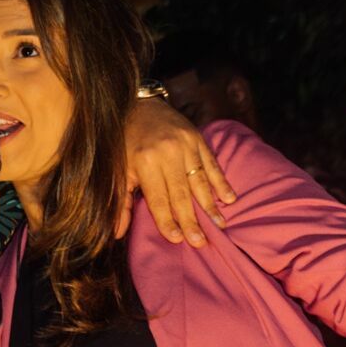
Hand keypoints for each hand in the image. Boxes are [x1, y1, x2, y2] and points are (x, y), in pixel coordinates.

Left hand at [119, 98, 235, 246]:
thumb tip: (117, 234)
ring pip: (200, 180)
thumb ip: (119, 201)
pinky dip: (221, 182)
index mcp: (145, 161)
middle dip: (192, 220)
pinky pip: (212, 164)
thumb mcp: (117, 170)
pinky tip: (229, 199)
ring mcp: (186, 144)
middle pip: (182, 193)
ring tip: (219, 225)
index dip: (167, 220)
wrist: (139, 104)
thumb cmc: (125, 142)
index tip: (177, 239)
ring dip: (210, 205)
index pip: (158, 198)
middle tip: (201, 242)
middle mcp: (167, 153)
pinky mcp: (198, 138)